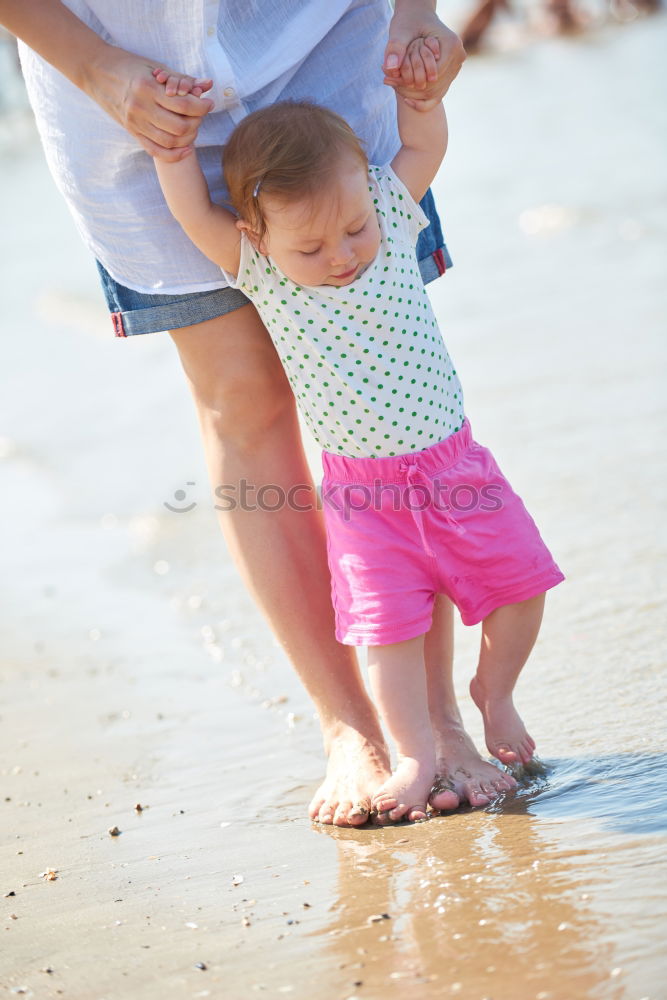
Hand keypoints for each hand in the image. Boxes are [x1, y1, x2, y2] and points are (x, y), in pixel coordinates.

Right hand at [83, 46, 213, 160]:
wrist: (96, 71)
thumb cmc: (128, 65)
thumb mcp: (155, 67)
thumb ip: (181, 79)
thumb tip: (207, 84)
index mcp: (147, 88)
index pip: (183, 105)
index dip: (201, 106)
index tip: (209, 103)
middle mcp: (140, 108)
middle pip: (179, 127)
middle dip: (196, 122)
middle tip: (201, 115)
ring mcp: (135, 123)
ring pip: (170, 141)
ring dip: (187, 138)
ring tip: (193, 127)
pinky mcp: (132, 132)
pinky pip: (156, 151)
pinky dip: (173, 154)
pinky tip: (185, 148)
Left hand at [383, 5, 465, 103]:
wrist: (418, 15)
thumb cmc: (409, 20)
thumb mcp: (399, 32)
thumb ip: (395, 48)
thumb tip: (390, 68)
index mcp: (452, 45)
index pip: (432, 76)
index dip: (410, 81)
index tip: (389, 80)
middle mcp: (458, 57)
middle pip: (435, 86)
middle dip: (411, 89)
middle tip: (388, 83)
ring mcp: (457, 65)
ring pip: (436, 92)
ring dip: (415, 93)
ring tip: (393, 84)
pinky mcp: (452, 72)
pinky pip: (437, 91)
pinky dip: (421, 95)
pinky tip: (404, 92)